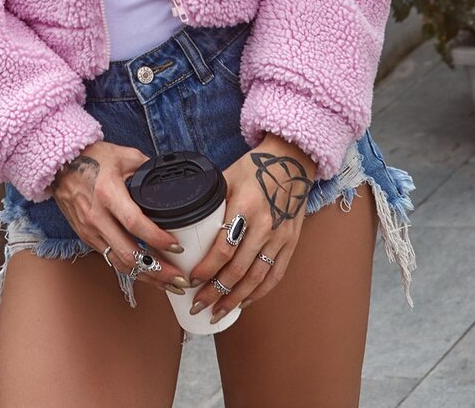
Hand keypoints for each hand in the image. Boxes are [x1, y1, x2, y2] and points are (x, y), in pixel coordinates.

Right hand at [48, 141, 191, 295]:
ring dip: (146, 277)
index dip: (157, 238)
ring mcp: (90, 231)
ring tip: (168, 284)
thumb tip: (168, 178)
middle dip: (157, 270)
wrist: (59, 165)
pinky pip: (110, 258)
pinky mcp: (86, 237)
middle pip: (129, 253)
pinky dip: (130, 269)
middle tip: (179, 278)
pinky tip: (146, 273)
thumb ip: (147, 167)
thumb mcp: (123, 155)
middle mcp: (97, 217)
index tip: (176, 247)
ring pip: (120, 263)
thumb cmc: (91, 157)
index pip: (135, 224)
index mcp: (108, 193)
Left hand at [188, 135, 315, 322]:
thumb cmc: (254, 167)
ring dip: (235, 300)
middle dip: (216, 292)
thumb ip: (209, 200)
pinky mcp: (290, 243)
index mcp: (245, 206)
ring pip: (257, 278)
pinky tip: (244, 302)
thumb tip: (182, 220)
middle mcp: (265, 225)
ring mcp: (280, 237)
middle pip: (238, 269)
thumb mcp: (227, 177)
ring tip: (217, 313)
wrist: (292, 160)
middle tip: (197, 305)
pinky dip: (259, 293)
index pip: (224, 248)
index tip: (191, 280)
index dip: (207, 269)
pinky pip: (275, 275)